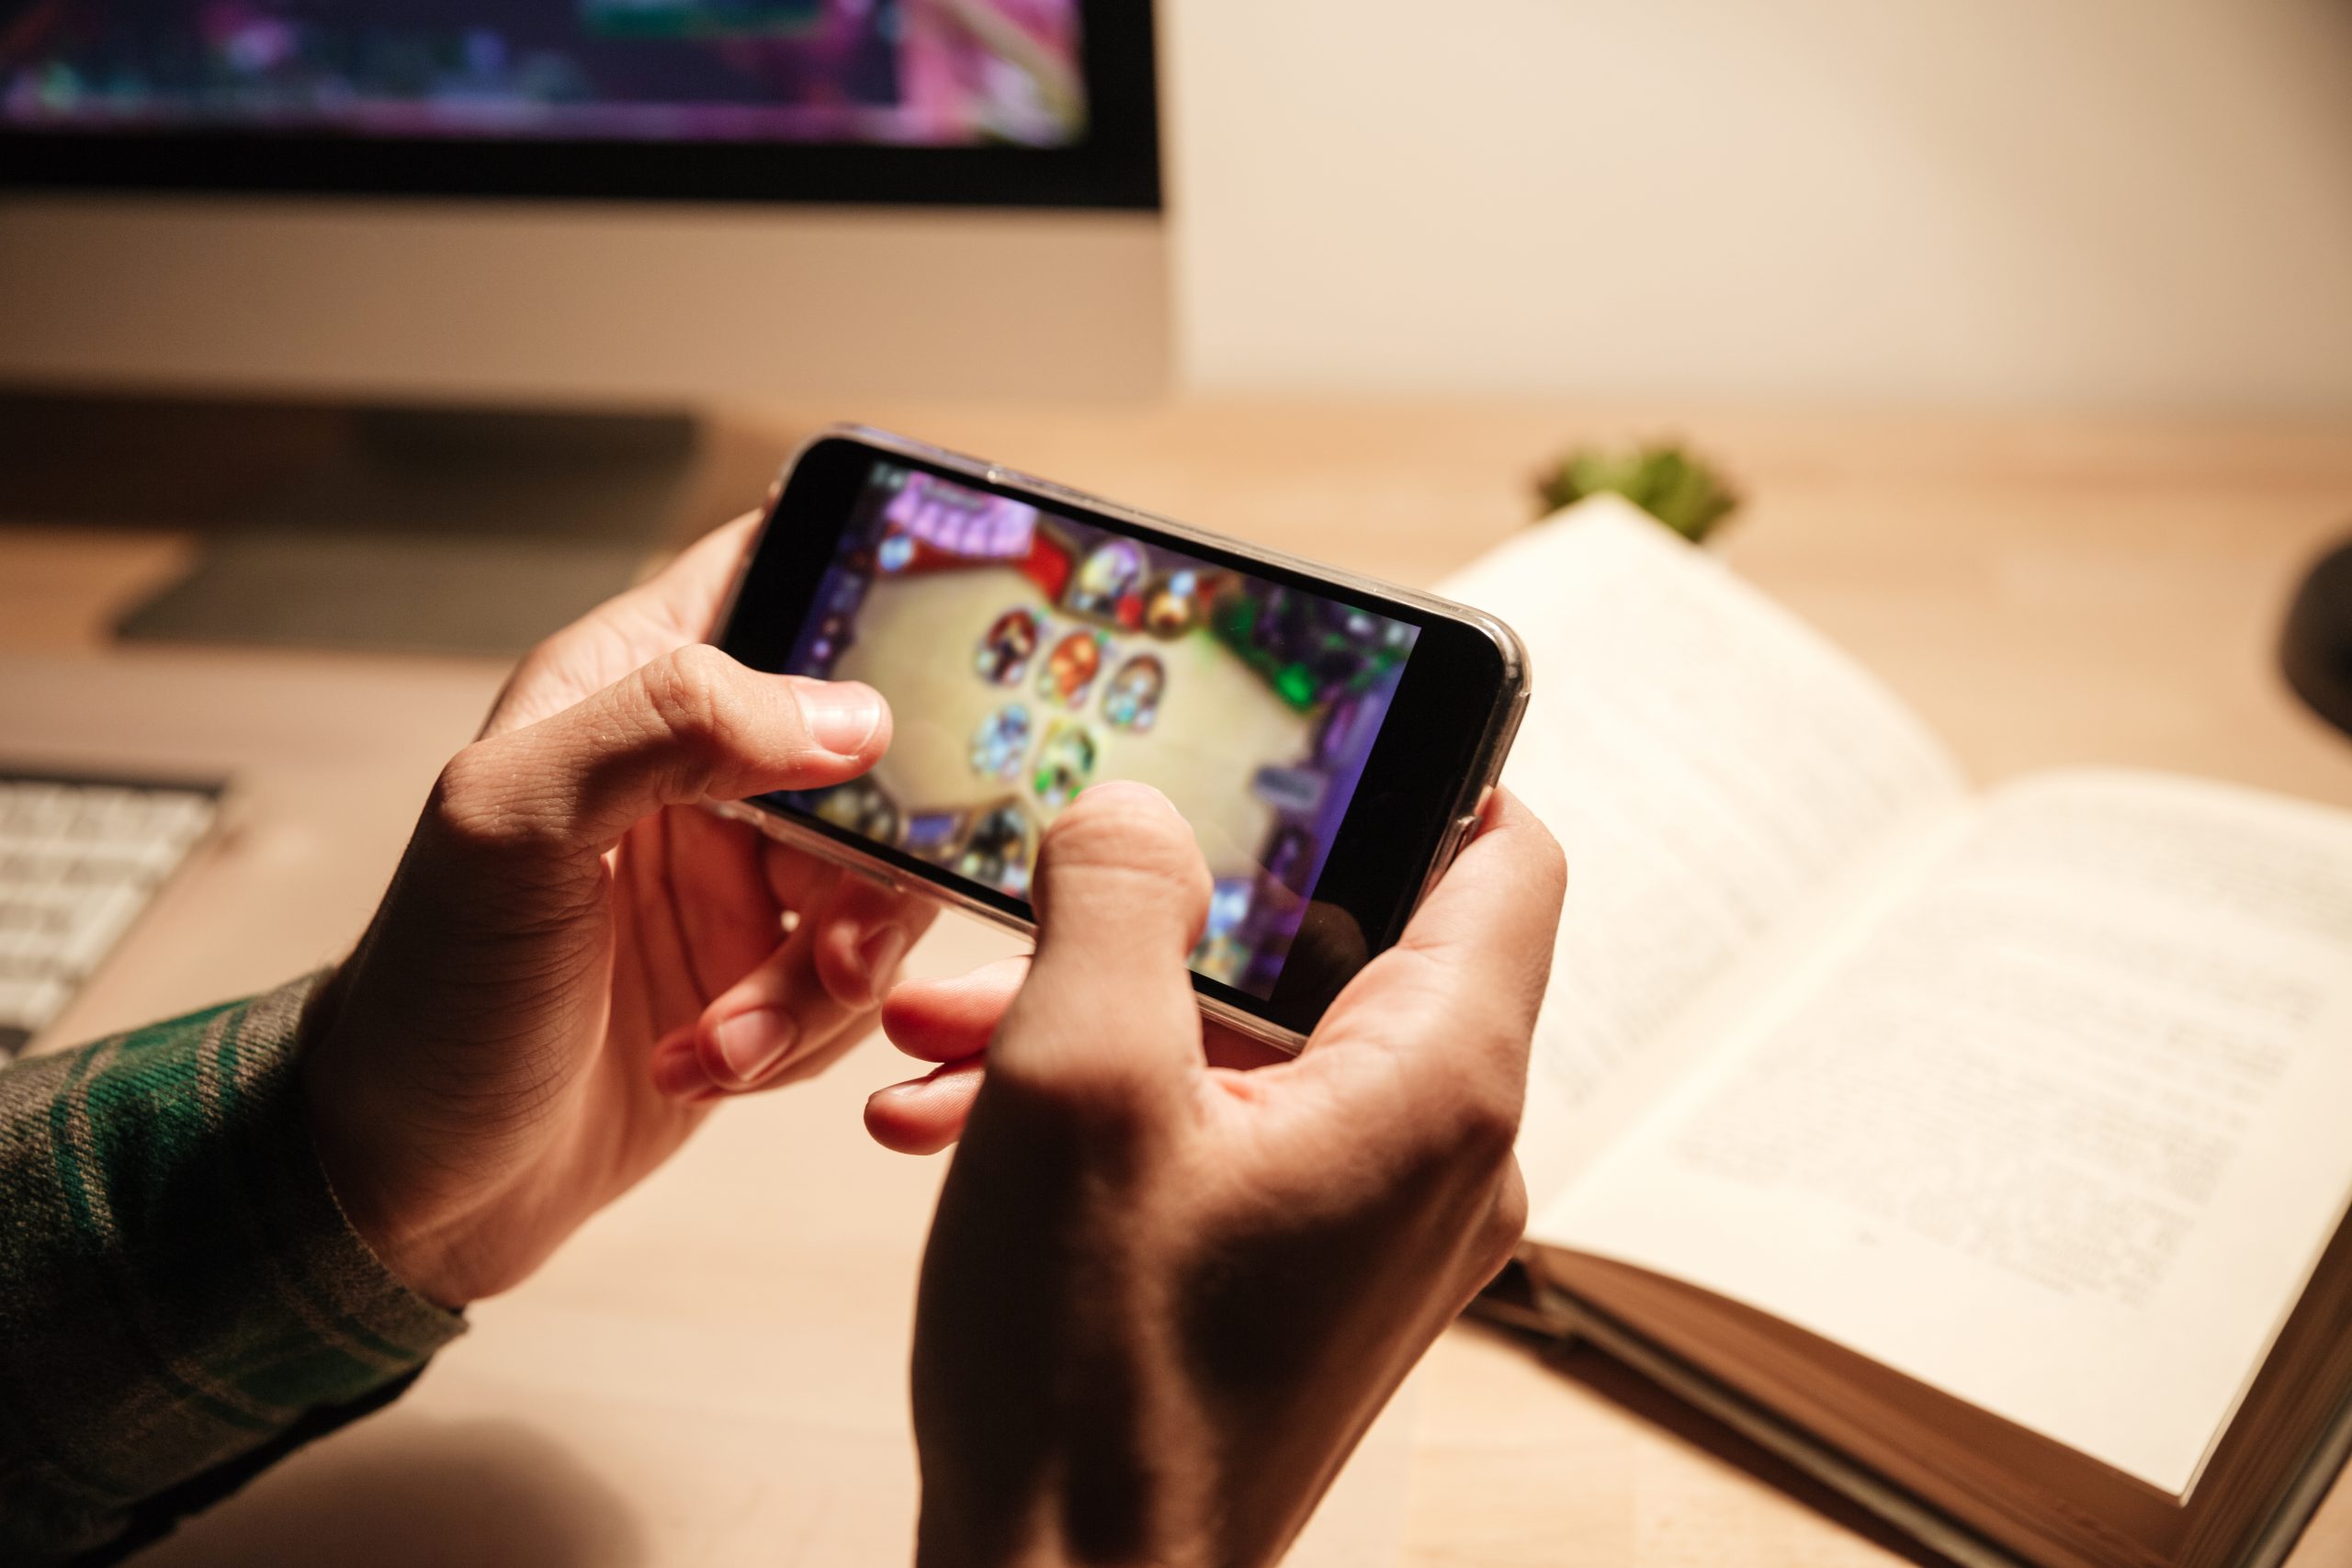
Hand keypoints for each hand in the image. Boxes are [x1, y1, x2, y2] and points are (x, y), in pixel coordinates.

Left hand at [301, 515, 935, 1308]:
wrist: (406, 1187)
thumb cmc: (429, 994)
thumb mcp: (513, 823)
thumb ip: (670, 727)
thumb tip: (852, 716)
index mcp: (632, 683)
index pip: (781, 566)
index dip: (873, 585)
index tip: (936, 661)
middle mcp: (702, 768)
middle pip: (876, 755)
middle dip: (873, 862)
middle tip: (828, 945)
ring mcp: (741, 876)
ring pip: (879, 884)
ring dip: (829, 977)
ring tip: (731, 1038)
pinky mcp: (764, 978)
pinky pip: (855, 982)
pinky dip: (806, 1036)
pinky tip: (712, 1066)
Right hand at [900, 781, 1563, 1567]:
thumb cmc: (1090, 1379)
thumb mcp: (1078, 1079)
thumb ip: (1120, 898)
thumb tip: (1142, 813)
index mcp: (1438, 1084)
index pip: (1510, 858)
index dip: (1426, 769)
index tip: (1311, 733)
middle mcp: (1444, 1153)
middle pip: (1346, 946)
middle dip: (1172, 912)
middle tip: (1051, 893)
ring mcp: (1380, 1222)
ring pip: (1260, 1043)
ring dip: (1109, 1012)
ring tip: (954, 1029)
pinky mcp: (1311, 1271)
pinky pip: (1232, 1132)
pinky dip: (1117, 1105)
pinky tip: (964, 1119)